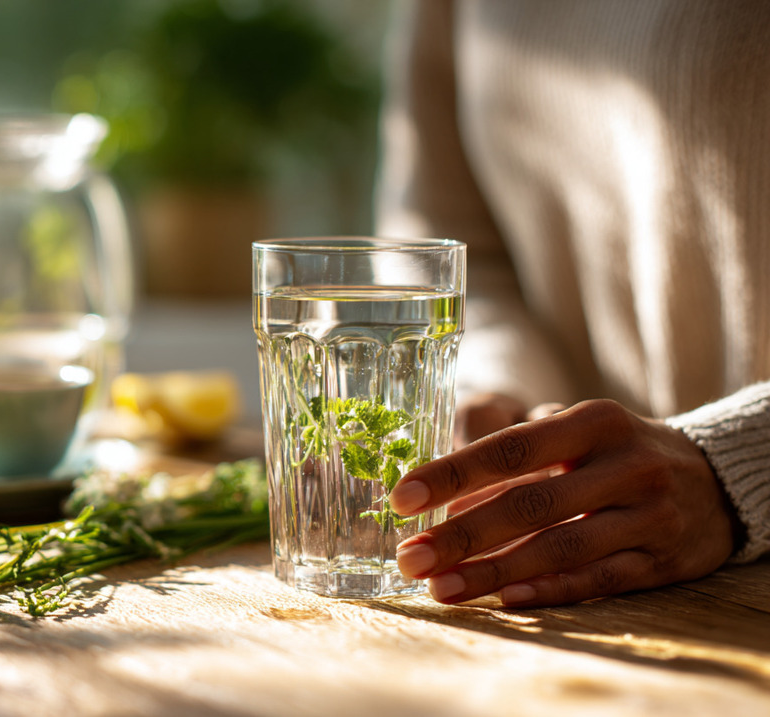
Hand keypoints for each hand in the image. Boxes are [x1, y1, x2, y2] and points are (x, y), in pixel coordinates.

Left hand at [389, 399, 740, 606]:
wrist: (716, 479)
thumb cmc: (615, 452)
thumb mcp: (574, 432)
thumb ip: (513, 456)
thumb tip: (439, 495)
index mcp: (594, 422)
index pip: (510, 448)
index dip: (453, 473)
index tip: (402, 498)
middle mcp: (626, 465)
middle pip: (530, 505)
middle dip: (461, 535)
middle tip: (410, 557)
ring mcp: (649, 516)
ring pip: (560, 549)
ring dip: (493, 572)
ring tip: (440, 587)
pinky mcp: (663, 561)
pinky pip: (597, 580)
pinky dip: (549, 590)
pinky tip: (504, 601)